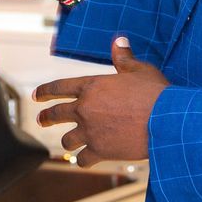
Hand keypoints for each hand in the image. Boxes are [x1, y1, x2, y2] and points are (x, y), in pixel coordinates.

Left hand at [34, 38, 168, 165]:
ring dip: (68, 141)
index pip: (60, 87)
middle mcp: (85, 109)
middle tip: (41, 120)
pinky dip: (83, 160)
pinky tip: (84, 161)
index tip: (36, 95)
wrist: (165, 121)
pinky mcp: (99, 151)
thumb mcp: (139, 70)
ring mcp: (90, 131)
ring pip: (67, 140)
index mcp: (92, 86)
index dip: (45, 91)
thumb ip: (124, 58)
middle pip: (56, 113)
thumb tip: (119, 40)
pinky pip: (82, 159)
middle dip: (46, 117)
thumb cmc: (155, 93)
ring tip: (69, 143)